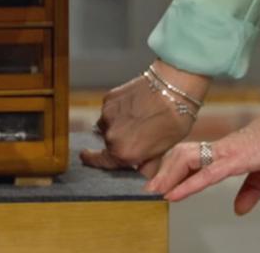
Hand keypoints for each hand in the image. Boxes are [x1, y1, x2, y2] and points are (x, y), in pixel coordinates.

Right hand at [81, 62, 207, 175]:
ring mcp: (107, 115)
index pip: (99, 161)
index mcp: (123, 153)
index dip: (92, 159)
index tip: (86, 156)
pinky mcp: (108, 98)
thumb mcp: (163, 151)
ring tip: (137, 118)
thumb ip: (145, 164)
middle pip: (107, 142)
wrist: (173, 90)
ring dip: (117, 124)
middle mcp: (111, 136)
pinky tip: (134, 105)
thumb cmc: (173, 122)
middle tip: (136, 134)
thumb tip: (140, 170)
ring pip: (106, 123)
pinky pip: (109, 109)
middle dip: (118, 140)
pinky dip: (118, 109)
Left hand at [146, 91, 259, 214]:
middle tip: (149, 188)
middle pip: (181, 156)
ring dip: (169, 177)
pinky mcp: (233, 160)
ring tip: (156, 192)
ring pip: (186, 161)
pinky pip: (205, 174)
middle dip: (163, 172)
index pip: (191, 156)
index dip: (174, 167)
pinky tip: (174, 194)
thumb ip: (251, 191)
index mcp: (224, 150)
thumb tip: (239, 210)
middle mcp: (219, 149)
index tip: (161, 180)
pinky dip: (187, 185)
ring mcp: (224, 153)